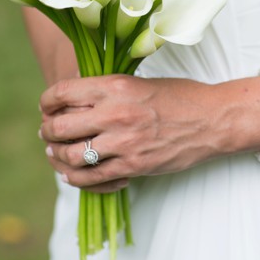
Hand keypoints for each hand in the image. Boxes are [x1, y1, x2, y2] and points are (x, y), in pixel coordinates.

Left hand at [38, 75, 232, 191]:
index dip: (46, 101)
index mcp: (114, 87)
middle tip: (47, 132)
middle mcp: (115, 114)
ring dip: (57, 157)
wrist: (213, 120)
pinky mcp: (133, 167)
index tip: (46, 106)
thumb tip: (71, 100)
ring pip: (72, 156)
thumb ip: (105, 90)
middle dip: (47, 131)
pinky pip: (93, 178)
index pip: (62, 93)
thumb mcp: (137, 81)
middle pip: (60, 127)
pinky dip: (76, 178)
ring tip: (55, 154)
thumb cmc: (178, 96)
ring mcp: (124, 143)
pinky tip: (72, 174)